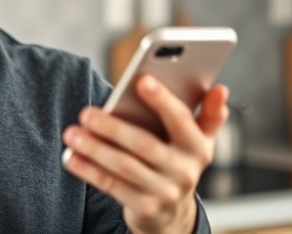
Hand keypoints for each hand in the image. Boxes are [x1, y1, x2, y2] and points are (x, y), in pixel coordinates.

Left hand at [61, 75, 228, 233]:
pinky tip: (71, 157)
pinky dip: (89, 170)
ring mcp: (165, 192)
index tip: (142, 80)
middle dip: (113, 127)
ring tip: (71, 133)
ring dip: (95, 149)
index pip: (181, 119)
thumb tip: (220, 89)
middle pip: (145, 145)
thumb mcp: (197, 139)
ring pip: (125, 166)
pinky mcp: (145, 208)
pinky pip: (112, 186)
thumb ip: (208, 113)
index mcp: (198, 146)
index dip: (163, 100)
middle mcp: (185, 171)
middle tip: (85, 112)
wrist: (172, 212)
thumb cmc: (177, 160)